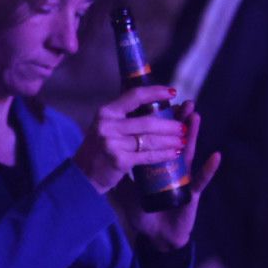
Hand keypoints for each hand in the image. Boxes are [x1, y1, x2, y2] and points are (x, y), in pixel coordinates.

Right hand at [74, 85, 188, 193]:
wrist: (83, 175)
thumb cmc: (100, 148)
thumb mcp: (107, 126)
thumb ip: (126, 116)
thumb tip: (158, 105)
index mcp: (106, 112)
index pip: (134, 96)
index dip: (155, 92)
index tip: (173, 92)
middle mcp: (108, 126)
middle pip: (147, 122)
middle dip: (169, 125)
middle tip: (183, 127)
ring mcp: (112, 143)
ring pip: (150, 140)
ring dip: (170, 140)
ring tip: (183, 140)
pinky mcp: (119, 160)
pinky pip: (147, 156)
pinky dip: (163, 155)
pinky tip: (174, 153)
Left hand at [113, 103, 221, 251]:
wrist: (155, 236)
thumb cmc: (143, 212)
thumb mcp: (125, 189)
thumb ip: (118, 172)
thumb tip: (102, 153)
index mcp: (156, 163)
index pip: (157, 137)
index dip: (159, 122)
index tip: (159, 103)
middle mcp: (172, 166)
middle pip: (174, 138)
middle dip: (178, 119)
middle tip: (183, 101)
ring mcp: (183, 178)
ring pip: (188, 152)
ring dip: (193, 133)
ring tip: (196, 114)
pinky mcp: (191, 194)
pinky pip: (200, 180)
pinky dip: (208, 170)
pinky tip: (215, 157)